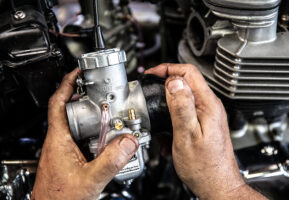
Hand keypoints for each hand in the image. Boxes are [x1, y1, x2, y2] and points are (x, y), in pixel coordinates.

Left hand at [31, 68, 138, 199]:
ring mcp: (64, 149)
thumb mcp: (90, 180)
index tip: (80, 72)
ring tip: (109, 115)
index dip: (68, 83)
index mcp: (59, 140)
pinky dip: (95, 134)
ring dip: (94, 117)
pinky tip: (107, 141)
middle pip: (71, 110)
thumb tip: (129, 141)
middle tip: (102, 93)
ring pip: (79, 124)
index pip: (59, 102)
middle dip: (86, 98)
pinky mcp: (69, 157)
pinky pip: (83, 138)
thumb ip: (111, 161)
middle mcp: (59, 141)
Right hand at [145, 64, 265, 198]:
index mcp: (208, 105)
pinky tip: (166, 129)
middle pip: (186, 82)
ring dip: (167, 101)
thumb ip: (181, 106)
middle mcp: (210, 106)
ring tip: (155, 110)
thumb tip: (173, 82)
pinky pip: (185, 111)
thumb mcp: (187, 135)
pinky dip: (172, 115)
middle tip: (150, 88)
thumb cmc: (204, 167)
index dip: (167, 69)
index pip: (188, 72)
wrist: (216, 184)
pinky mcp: (204, 123)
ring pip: (184, 96)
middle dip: (165, 82)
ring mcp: (207, 114)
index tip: (152, 74)